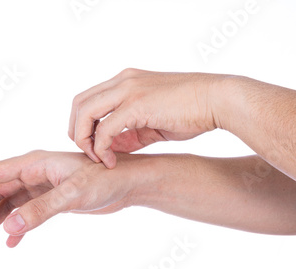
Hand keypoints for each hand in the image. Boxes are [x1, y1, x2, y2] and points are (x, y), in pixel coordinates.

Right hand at [0, 151, 146, 246]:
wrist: (129, 182)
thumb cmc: (105, 178)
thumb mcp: (72, 194)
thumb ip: (41, 210)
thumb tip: (8, 228)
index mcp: (35, 163)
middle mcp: (35, 173)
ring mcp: (44, 186)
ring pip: (10, 204)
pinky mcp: (54, 198)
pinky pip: (27, 212)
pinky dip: (17, 226)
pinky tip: (11, 241)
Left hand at [69, 68, 226, 167]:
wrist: (218, 101)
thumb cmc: (192, 112)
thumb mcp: (153, 123)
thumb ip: (130, 133)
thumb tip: (112, 148)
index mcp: (126, 81)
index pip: (88, 99)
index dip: (83, 124)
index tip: (93, 146)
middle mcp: (123, 81)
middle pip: (79, 104)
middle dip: (76, 132)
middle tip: (89, 154)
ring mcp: (128, 90)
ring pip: (85, 112)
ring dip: (84, 139)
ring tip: (97, 159)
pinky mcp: (136, 104)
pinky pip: (104, 128)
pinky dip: (101, 147)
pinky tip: (111, 161)